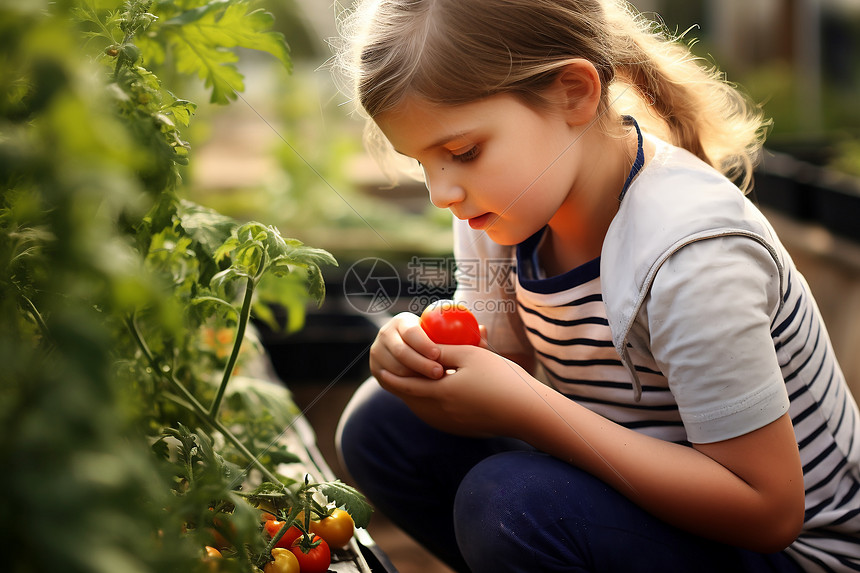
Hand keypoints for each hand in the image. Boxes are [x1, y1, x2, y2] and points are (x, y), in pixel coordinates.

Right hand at [369, 312, 488, 381]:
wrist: (413, 356)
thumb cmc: (437, 342)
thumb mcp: (447, 337)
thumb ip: (465, 335)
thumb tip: (483, 330)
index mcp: (402, 321)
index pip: (410, 331)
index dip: (423, 343)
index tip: (439, 355)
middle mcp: (386, 334)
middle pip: (400, 351)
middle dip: (419, 363)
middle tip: (440, 374)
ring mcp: (378, 352)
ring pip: (395, 368)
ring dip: (414, 377)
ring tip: (434, 384)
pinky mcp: (376, 370)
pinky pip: (390, 381)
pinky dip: (406, 386)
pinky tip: (423, 391)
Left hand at [377, 344, 542, 437]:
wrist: (526, 411)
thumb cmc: (500, 378)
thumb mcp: (471, 355)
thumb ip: (444, 350)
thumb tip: (425, 344)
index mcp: (439, 392)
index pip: (405, 385)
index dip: (392, 377)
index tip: (381, 369)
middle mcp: (441, 413)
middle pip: (412, 399)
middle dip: (402, 386)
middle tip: (393, 374)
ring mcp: (451, 425)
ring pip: (425, 409)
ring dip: (418, 397)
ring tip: (414, 384)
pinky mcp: (462, 431)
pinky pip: (439, 417)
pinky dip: (433, 406)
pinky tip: (439, 396)